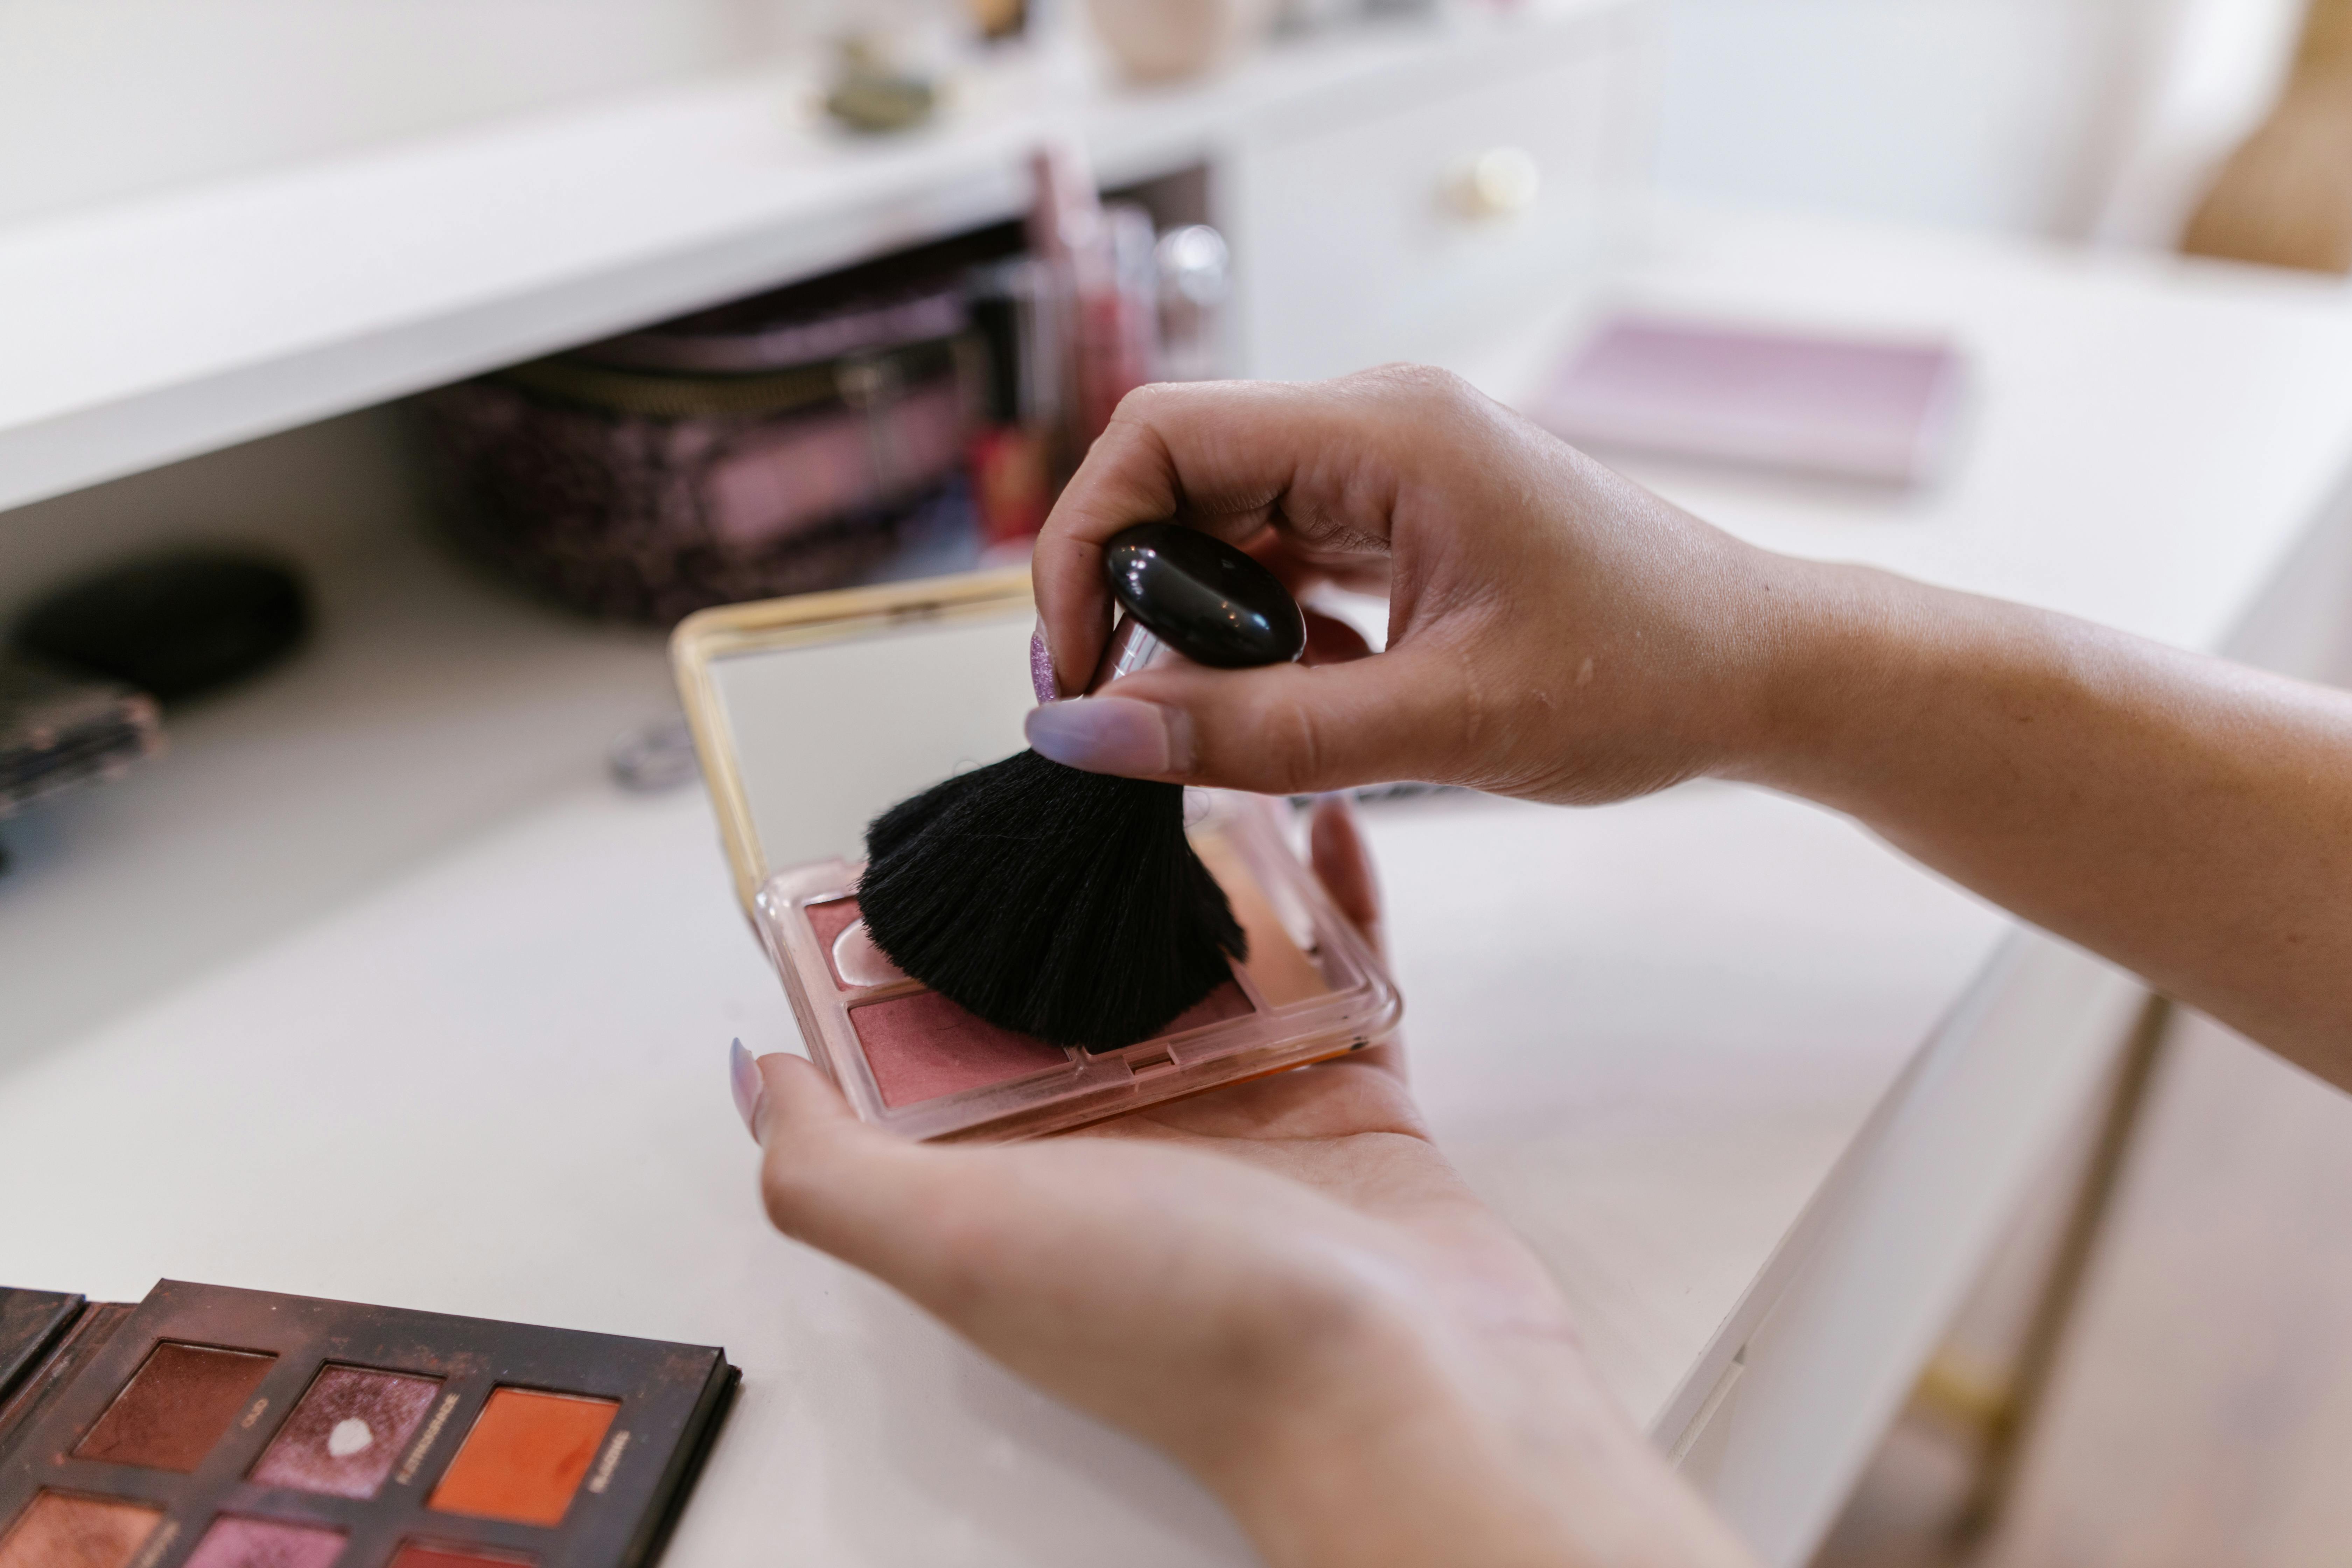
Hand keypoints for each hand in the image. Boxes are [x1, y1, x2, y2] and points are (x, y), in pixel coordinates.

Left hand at [741, 797, 1753, 1567]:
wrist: (1400, 1388)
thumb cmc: (1183, 1325)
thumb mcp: (954, 1240)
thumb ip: (827, 1169)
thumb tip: (755, 1079)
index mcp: (1018, 1177)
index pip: (937, 1044)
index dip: (918, 950)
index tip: (915, 843)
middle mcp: (1121, 1146)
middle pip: (1075, 986)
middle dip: (1066, 888)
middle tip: (1067, 764)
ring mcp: (1241, 1120)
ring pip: (1207, 964)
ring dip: (1199, 877)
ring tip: (1191, 765)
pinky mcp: (1346, 1101)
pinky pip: (1331, 972)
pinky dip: (1330, 901)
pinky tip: (1322, 825)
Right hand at [1024, 367, 1803, 803]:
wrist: (1764, 670)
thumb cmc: (1643, 680)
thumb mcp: (1437, 725)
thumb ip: (1255, 734)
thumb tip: (1086, 738)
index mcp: (1385, 430)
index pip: (1159, 439)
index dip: (1080, 546)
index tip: (1073, 673)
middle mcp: (1375, 425)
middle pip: (1177, 479)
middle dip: (1127, 599)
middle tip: (1126, 722)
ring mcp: (1389, 470)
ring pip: (1224, 528)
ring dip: (1200, 629)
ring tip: (1228, 726)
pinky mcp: (1402, 520)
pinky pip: (1283, 560)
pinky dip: (1263, 637)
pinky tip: (1308, 705)